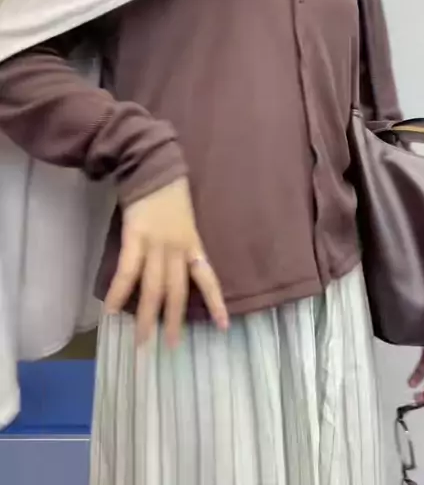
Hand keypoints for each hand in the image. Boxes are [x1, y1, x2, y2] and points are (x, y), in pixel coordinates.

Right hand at [104, 178, 228, 345]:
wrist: (152, 166)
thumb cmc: (168, 192)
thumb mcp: (186, 219)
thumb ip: (184, 244)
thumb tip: (179, 269)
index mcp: (192, 243)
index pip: (207, 277)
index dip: (215, 303)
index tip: (223, 327)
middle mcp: (177, 248)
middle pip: (177, 290)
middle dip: (174, 320)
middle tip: (171, 346)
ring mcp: (156, 243)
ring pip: (153, 287)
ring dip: (147, 315)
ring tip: (141, 340)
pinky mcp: (135, 237)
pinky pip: (128, 270)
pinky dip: (119, 292)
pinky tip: (112, 310)